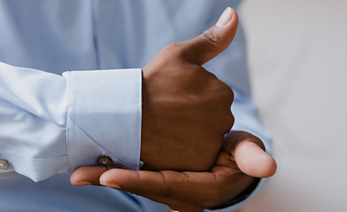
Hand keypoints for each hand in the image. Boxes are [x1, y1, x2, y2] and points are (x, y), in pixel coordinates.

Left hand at [70, 131, 276, 211]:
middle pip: (141, 187)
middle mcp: (180, 194)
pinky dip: (115, 169)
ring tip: (77, 169)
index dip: (138, 182)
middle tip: (78, 174)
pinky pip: (135, 173)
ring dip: (105, 175)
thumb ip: (251, 156)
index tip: (109, 177)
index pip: (165, 186)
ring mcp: (167, 187)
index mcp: (200, 189)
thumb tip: (268, 166)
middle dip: (109, 181)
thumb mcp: (246, 153)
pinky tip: (93, 161)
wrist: (230, 162)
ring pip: (134, 181)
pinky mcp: (159, 176)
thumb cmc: (238, 156)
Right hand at [140, 7, 238, 170]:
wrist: (124, 117)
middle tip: (169, 112)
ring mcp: (211, 143)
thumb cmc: (151, 83)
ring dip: (190, 133)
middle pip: (212, 117)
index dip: (192, 95)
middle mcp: (223, 119)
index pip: (214, 95)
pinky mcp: (199, 163)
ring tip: (166, 126)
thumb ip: (212, 39)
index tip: (173, 96)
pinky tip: (168, 142)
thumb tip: (234, 14)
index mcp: (222, 92)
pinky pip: (197, 155)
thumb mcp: (180, 54)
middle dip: (195, 115)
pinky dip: (186, 151)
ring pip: (205, 136)